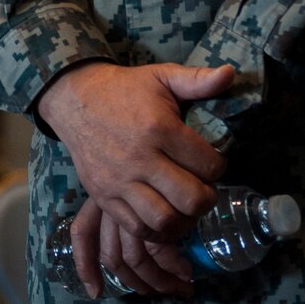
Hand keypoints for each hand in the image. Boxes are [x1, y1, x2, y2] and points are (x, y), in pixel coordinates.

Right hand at [36, 62, 232, 295]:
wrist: (74, 99)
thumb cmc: (123, 89)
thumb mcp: (160, 76)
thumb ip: (197, 79)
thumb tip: (230, 74)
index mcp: (159, 128)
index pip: (209, 164)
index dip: (219, 166)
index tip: (212, 162)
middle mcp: (140, 158)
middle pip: (190, 199)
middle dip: (207, 198)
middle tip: (203, 187)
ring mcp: (119, 181)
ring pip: (164, 221)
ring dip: (183, 219)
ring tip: (184, 205)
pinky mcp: (104, 196)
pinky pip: (136, 228)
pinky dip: (156, 231)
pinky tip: (163, 215)